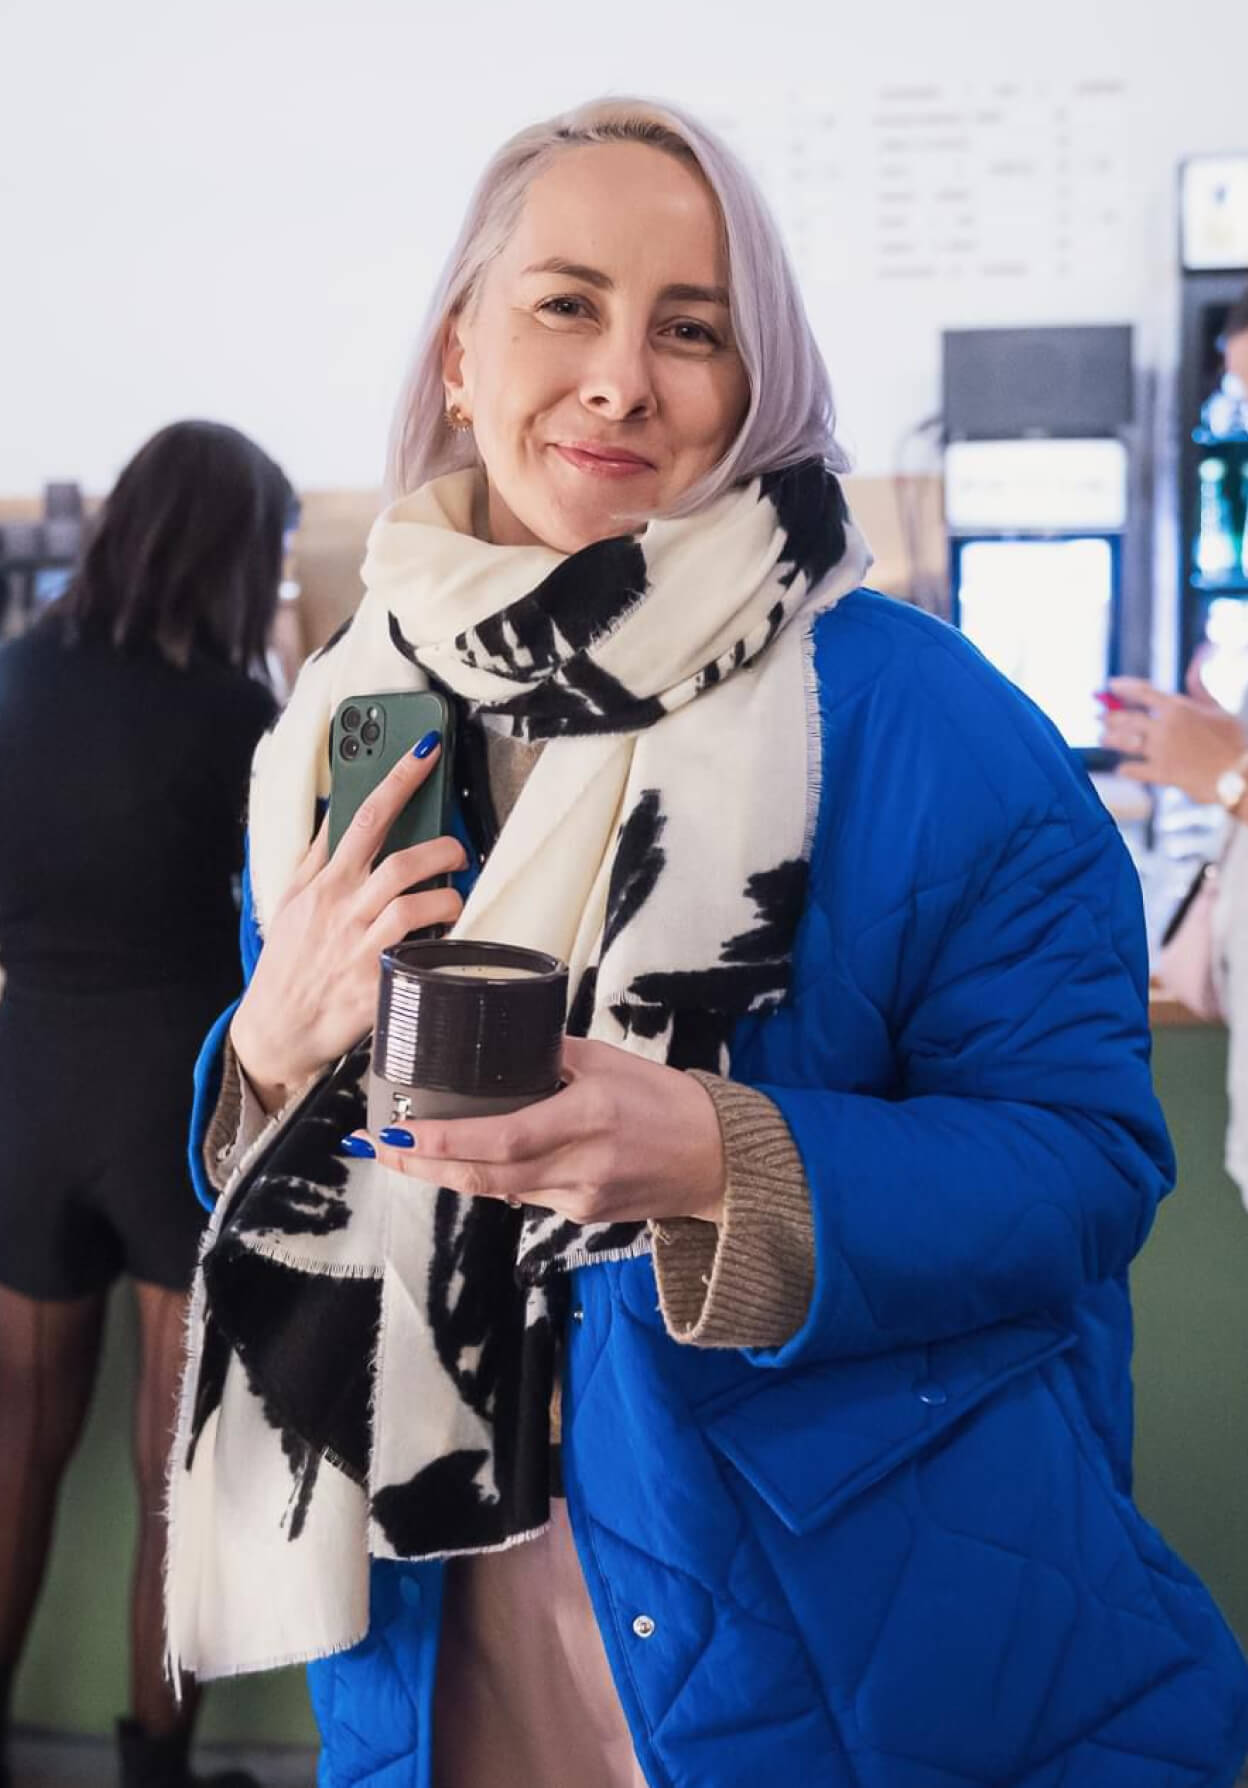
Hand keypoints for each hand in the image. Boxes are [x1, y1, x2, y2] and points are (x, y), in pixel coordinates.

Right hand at [231, 738, 464, 1112]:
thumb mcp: (295, 903)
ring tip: (453, 896)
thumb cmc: (290, 963)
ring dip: (448, 895)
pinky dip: (442, 941)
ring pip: (416, 903)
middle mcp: (343, 910)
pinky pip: (422, 953)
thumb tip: (341, 811)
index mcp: (324, 884)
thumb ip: (320, 857)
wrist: (276, 1031)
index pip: (364, 817)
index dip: (399, 779)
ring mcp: (361, 947)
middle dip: (443, 848)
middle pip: (403, 860)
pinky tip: (447, 940)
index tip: (426, 751)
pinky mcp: (377, 984)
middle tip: (458, 850)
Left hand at [355, 1036, 727, 1227]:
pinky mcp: (582, 1215)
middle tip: (377, 1148)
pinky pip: (523, 1196)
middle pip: (484, 1175)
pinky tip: (466, 1163)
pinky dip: (492, 1179)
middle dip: (423, 1165)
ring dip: (447, 1173)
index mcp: (586, 1117)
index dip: (442, 1142)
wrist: (718, 1159)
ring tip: (404, 1154)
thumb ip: (552, 1056)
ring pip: (497, 1188)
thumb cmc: (665, 1101)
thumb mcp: (609, 1061)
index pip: (500, 1138)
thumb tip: (498, 1045)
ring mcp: (579, 1197)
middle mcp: (579, 1165)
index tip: (398, 1133)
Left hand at [1100, 676, 1247, 803]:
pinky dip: (1126, 769)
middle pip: (1127, 718)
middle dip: (1109, 718)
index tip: (1109, 685)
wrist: (1242, 773)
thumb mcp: (1216, 706)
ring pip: (1125, 743)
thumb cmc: (1233, 738)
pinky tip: (1121, 768)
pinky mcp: (1162, 773)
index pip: (1141, 691)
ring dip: (1110, 740)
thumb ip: (1198, 684)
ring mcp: (1161, 750)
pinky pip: (1135, 770)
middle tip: (1099, 719)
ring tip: (1103, 739)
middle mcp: (1165, 726)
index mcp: (1177, 707)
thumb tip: (1201, 652)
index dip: (1122, 687)